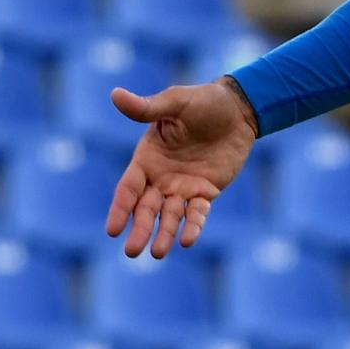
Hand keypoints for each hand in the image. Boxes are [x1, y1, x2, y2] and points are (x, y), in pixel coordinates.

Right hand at [103, 81, 257, 258]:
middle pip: (146, 209)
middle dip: (140, 229)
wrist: (238, 110)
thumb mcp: (174, 103)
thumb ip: (147, 107)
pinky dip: (193, 226)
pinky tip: (188, 241)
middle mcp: (160, 177)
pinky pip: (198, 213)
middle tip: (133, 252)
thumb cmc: (202, 102)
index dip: (120, 209)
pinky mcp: (206, 191)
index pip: (128, 188)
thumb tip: (115, 94)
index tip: (111, 230)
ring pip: (169, 216)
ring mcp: (183, 186)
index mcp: (146, 158)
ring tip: (158, 253)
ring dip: (164, 234)